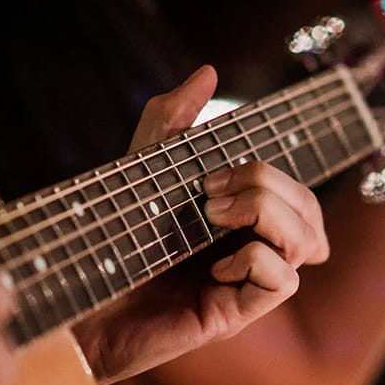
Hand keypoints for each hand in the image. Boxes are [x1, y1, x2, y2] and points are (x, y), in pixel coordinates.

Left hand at [73, 66, 328, 384]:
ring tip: (212, 216)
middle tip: (208, 191)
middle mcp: (250, 250)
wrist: (76, 294)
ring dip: (268, 214)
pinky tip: (214, 268)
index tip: (214, 174)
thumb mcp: (142, 166)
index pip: (297, 194)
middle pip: (308, 211)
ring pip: (308, 242)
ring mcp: (246, 283)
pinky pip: (283, 281)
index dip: (275, 174)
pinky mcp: (234, 313)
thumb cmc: (110, 236)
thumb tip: (208, 71)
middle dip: (269, 184)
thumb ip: (173, 120)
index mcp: (239, 221)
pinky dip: (256, 260)